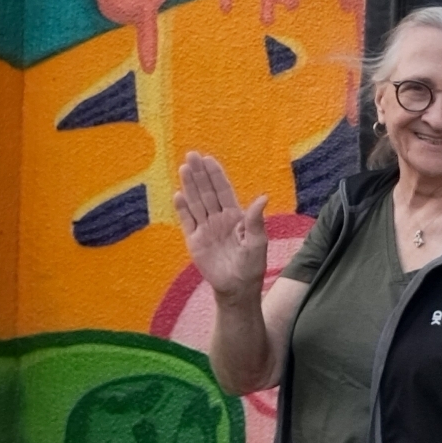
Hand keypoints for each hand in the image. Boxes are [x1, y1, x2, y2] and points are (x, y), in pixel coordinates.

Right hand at [173, 151, 268, 300]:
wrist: (237, 287)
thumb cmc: (252, 265)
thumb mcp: (257, 242)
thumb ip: (256, 220)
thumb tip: (263, 197)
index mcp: (235, 216)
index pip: (223, 191)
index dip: (216, 176)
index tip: (209, 159)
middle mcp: (219, 219)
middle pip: (207, 192)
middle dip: (200, 174)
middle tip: (192, 155)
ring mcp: (205, 229)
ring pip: (196, 203)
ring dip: (189, 186)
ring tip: (183, 168)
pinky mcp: (194, 241)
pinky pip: (187, 221)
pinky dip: (182, 209)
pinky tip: (178, 195)